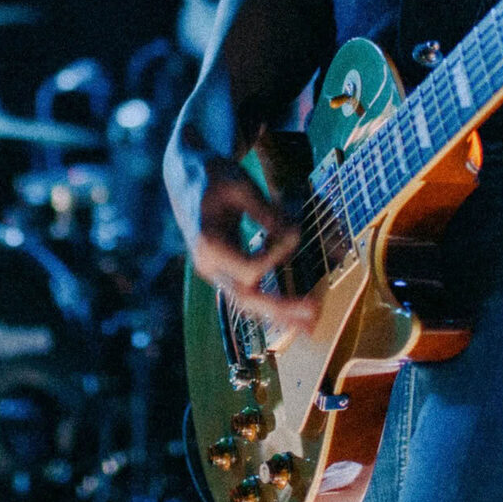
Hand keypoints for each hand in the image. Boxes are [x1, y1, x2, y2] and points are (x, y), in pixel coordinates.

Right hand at [169, 148, 314, 331]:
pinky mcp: (223, 271)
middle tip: (315, 313)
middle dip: (281, 308)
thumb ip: (266, 213)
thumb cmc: (215, 176)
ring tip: (310, 326)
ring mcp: (214, 272)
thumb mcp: (241, 185)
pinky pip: (247, 294)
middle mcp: (208, 265)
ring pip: (247, 303)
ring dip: (279, 315)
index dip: (277, 256)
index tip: (295, 232)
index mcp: (207, 244)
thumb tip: (295, 236)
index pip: (250, 269)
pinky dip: (270, 304)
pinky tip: (294, 314)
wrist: (187, 175)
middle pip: (246, 299)